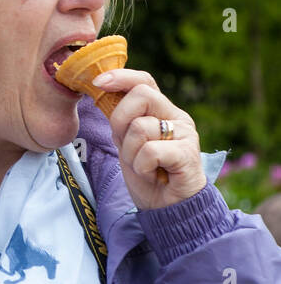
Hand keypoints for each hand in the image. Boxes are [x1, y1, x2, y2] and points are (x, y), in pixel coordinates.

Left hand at [92, 68, 207, 209]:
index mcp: (162, 110)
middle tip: (124, 144)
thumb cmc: (146, 172)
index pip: (144, 81)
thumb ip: (119, 117)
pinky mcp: (187, 154)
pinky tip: (152, 174)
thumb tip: (99, 89)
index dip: (121, 77)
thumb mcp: (125, 140)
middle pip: (141, 95)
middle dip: (120, 120)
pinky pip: (150, 151)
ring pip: (140, 127)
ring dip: (130, 152)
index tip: (97, 82)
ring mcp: (186, 134)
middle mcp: (176, 117)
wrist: (167, 206)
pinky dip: (142, 166)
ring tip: (143, 165)